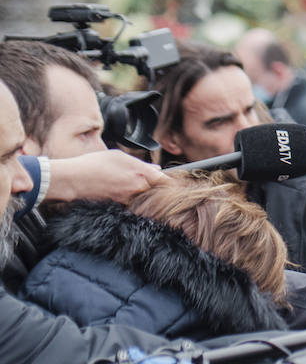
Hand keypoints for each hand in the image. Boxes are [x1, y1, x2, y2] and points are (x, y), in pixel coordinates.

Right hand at [47, 151, 170, 203]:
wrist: (73, 180)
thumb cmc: (94, 164)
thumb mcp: (119, 156)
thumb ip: (141, 164)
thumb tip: (156, 170)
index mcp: (141, 174)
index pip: (166, 181)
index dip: (172, 183)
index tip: (174, 183)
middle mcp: (138, 188)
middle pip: (157, 192)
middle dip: (159, 189)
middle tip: (155, 185)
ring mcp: (128, 199)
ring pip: (145, 199)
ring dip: (145, 195)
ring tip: (132, 187)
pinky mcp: (119, 206)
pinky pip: (132, 204)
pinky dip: (133, 201)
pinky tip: (123, 193)